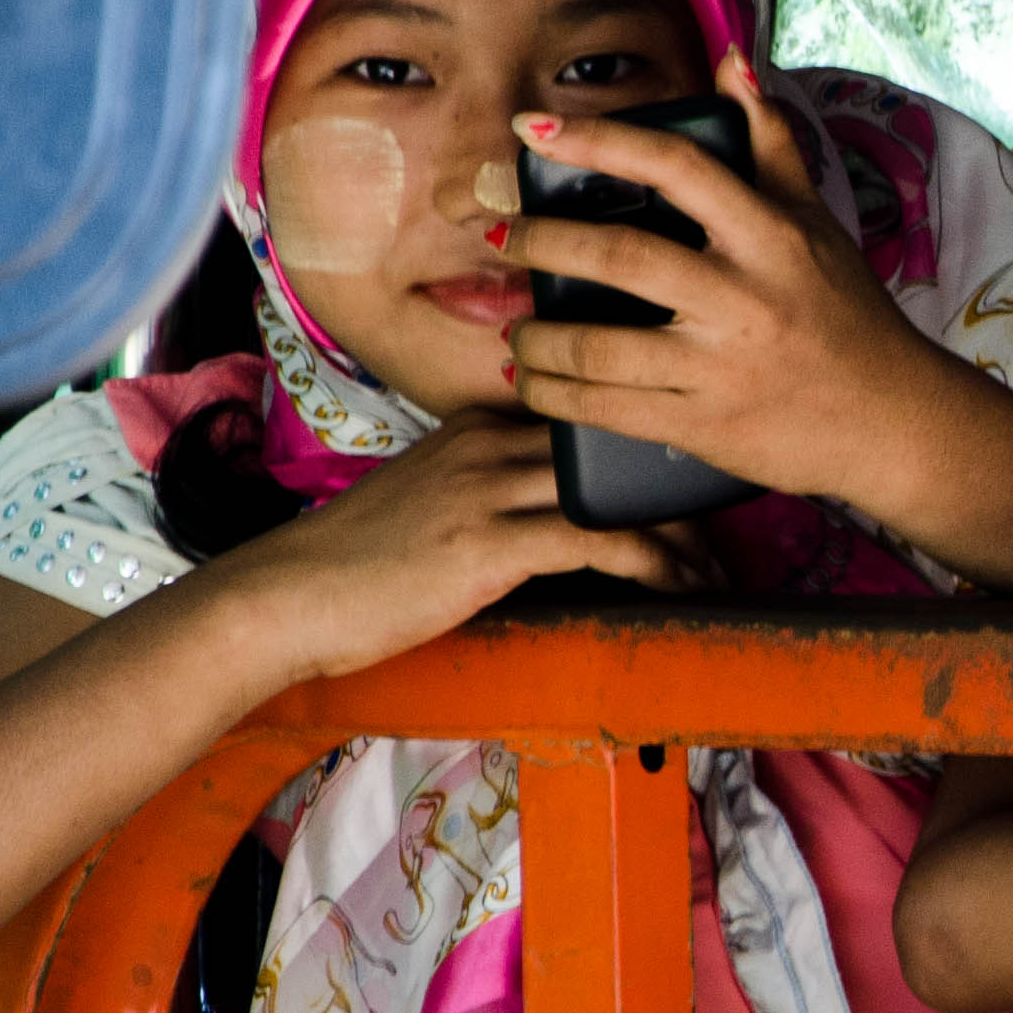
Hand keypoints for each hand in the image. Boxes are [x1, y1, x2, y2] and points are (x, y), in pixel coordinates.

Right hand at [212, 414, 701, 684]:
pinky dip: (651, 564)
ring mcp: (489, 488)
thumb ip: (494, 491)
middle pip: (615, 450)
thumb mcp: (432, 504)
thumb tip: (562, 517)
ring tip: (716, 573)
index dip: (649, 454)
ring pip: (617, 493)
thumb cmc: (358, 565)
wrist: (286, 597)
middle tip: (726, 537)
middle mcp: (489, 441)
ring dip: (680, 537)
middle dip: (679, 495)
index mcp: (478, 424)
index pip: (588, 415)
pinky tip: (678, 587)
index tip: (694, 494)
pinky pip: (597, 541)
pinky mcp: (489, 543)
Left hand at [500, 52, 953, 499]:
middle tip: (504, 235)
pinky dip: (554, 395)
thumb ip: (770, 140)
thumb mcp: (817, 221)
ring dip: (537, 334)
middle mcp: (746, 298)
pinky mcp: (705, 427)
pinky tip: (531, 381)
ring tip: (516, 324)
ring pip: (598, 347)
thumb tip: (731, 59)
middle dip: (543, 243)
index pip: (678, 169)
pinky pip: (606, 408)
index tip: (534, 130)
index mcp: (772, 237)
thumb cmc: (849, 315)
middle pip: (620, 258)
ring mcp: (722, 367)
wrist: (893, 423)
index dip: (600, 141)